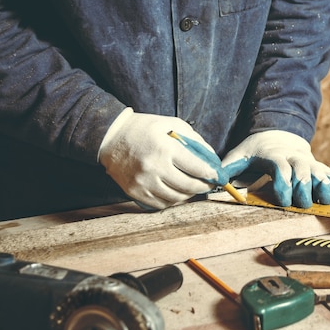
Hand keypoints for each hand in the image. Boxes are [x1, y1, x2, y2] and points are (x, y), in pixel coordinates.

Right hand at [98, 109, 227, 208]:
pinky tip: (176, 191)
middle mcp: (154, 168)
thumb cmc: (143, 129)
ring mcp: (143, 183)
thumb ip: (194, 140)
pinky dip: (173, 200)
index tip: (220, 177)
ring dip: (189, 194)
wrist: (109, 138)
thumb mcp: (171, 125)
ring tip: (193, 186)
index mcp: (165, 149)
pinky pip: (161, 204)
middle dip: (204, 187)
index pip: (198, 168)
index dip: (213, 175)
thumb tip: (211, 158)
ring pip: (177, 198)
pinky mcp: (135, 192)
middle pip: (189, 186)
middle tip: (210, 184)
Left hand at [221, 130, 329, 207]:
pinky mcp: (319, 167)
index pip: (281, 169)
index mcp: (275, 156)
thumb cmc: (256, 150)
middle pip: (303, 172)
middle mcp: (295, 158)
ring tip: (327, 200)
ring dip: (324, 186)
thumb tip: (214, 180)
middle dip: (305, 188)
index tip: (284, 200)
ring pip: (319, 173)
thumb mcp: (240, 154)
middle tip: (305, 204)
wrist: (279, 134)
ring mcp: (309, 162)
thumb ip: (228, 167)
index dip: (284, 184)